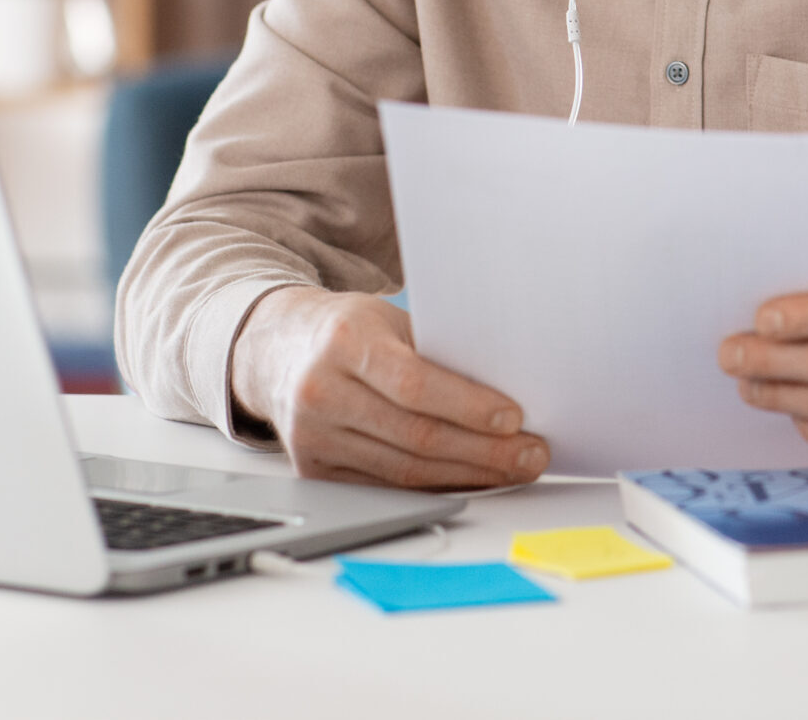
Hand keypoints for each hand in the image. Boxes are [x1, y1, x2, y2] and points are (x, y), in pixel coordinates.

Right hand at [230, 287, 548, 489]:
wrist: (276, 350)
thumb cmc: (346, 330)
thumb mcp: (386, 320)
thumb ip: (434, 349)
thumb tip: (505, 385)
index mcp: (344, 342)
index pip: (415, 384)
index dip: (468, 405)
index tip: (514, 417)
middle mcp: (321, 391)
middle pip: (415, 436)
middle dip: (484, 450)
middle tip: (530, 453)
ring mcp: (313, 438)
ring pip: (404, 471)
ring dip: (469, 475)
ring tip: (513, 469)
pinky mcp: (313, 471)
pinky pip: (386, 487)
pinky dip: (434, 487)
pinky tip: (470, 479)